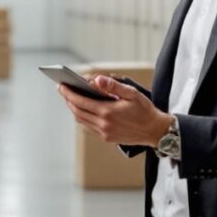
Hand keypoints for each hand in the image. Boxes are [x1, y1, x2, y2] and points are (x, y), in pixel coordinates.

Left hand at [58, 75, 172, 146]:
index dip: (69, 93)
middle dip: (68, 100)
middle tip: (63, 89)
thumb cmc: (145, 110)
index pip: (80, 102)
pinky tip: (83, 109)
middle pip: (78, 111)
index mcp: (108, 112)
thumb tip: (97, 79)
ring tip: (71, 98)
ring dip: (74, 109)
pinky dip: (83, 117)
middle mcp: (104, 124)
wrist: (155, 131)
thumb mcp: (132, 93)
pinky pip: (89, 126)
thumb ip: (113, 86)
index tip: (61, 85)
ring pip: (81, 120)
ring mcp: (104, 132)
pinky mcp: (107, 138)